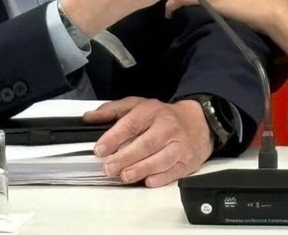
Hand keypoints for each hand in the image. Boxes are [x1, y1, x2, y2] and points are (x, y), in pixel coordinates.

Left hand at [85, 97, 211, 186]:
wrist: (198, 122)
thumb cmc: (162, 116)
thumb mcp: (138, 106)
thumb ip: (112, 110)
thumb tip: (89, 118)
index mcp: (152, 111)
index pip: (132, 123)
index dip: (115, 136)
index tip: (100, 149)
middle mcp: (167, 127)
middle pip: (146, 143)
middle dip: (126, 157)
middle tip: (109, 168)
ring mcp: (179, 145)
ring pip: (161, 159)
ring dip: (141, 169)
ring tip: (125, 176)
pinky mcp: (187, 161)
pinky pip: (174, 171)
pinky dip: (161, 178)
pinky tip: (148, 181)